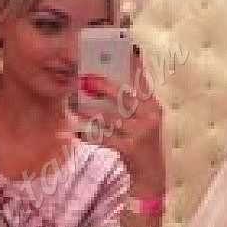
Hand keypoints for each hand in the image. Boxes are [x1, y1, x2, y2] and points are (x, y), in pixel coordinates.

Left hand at [70, 43, 165, 194]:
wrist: (151, 176)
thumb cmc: (142, 143)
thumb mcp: (144, 120)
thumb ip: (133, 101)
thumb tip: (117, 77)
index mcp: (153, 106)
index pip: (141, 81)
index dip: (130, 66)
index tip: (117, 51)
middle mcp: (150, 117)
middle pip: (125, 96)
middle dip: (104, 86)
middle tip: (85, 78)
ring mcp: (141, 133)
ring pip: (111, 116)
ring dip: (90, 110)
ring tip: (73, 102)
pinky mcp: (130, 148)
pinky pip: (105, 137)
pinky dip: (89, 133)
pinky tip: (76, 129)